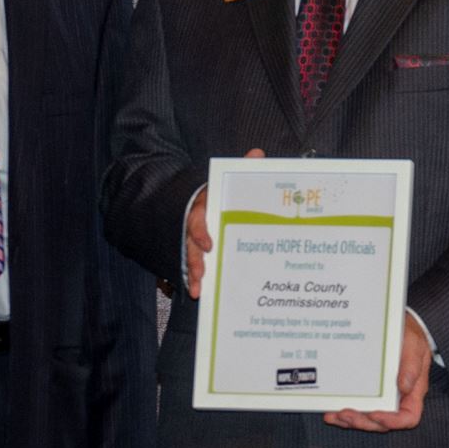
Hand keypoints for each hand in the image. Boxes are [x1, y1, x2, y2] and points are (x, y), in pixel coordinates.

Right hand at [182, 147, 266, 294]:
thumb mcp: (229, 180)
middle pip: (191, 244)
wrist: (199, 198)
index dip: (200, 231)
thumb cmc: (220, 192)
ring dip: (194, 273)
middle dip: (195, 260)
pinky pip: (196, 266)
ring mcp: (194, 240)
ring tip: (197, 290)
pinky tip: (198, 293)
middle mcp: (195, 224)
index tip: (208, 243)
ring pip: (191, 257)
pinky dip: (196, 279)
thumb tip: (257, 154)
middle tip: (200, 274)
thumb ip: (241, 168)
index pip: (196, 218)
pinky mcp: (199, 252)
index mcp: (202, 206)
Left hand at [323, 313, 432, 431]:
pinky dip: (342, 414)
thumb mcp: (414, 344)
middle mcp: (396, 399)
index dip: (393, 421)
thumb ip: (411, 365)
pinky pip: (355, 408)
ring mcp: (380, 397)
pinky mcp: (366, 392)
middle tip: (346, 414)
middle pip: (382, 422)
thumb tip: (404, 387)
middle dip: (363, 422)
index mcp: (413, 391)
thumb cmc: (409, 335)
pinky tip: (330, 412)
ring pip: (366, 419)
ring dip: (351, 421)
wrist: (396, 325)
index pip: (408, 416)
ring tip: (335, 415)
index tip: (376, 415)